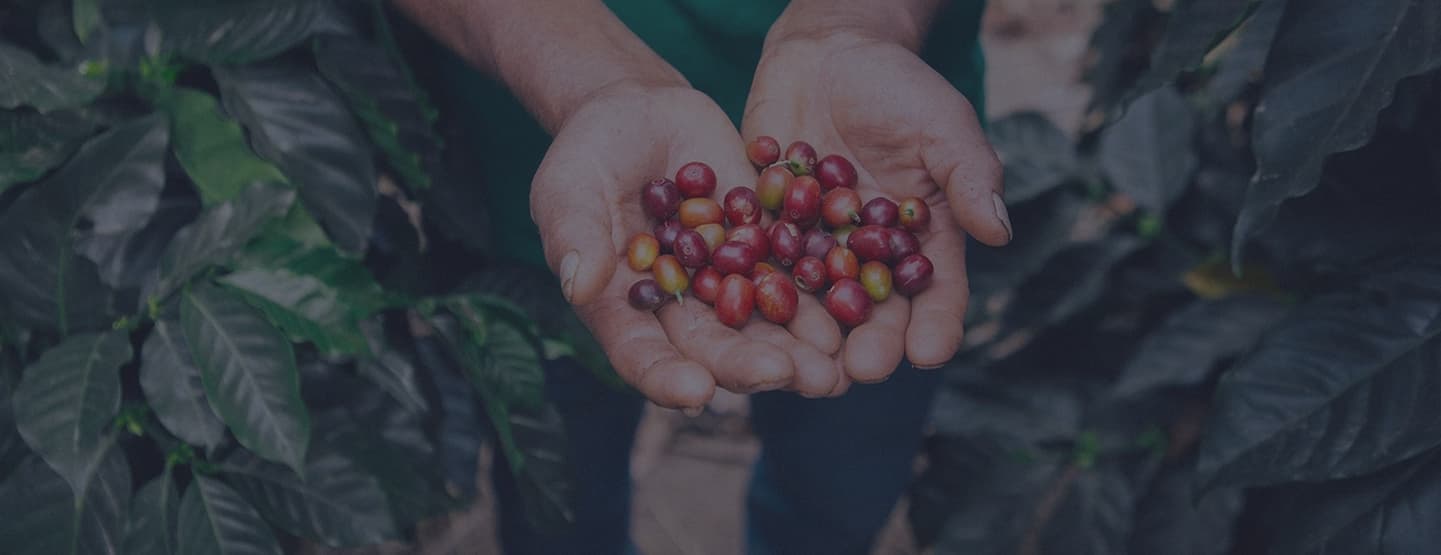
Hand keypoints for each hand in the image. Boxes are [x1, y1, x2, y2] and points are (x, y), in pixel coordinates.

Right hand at [531, 83, 845, 410]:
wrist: (641, 110)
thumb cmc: (587, 152)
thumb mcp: (568, 186)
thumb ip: (574, 234)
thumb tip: (579, 286)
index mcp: (624, 309)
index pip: (641, 355)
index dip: (666, 378)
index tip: (697, 393)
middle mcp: (680, 308)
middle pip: (713, 348)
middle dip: (748, 366)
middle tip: (784, 376)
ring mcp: (726, 281)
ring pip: (763, 324)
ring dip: (797, 347)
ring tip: (830, 366)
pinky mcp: (764, 247)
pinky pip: (795, 274)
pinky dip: (823, 293)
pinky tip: (855, 306)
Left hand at [742, 31, 1012, 384]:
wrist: (825, 53)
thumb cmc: (897, 87)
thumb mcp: (942, 125)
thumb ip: (969, 176)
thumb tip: (998, 233)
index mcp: (921, 240)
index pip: (935, 293)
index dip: (935, 325)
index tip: (930, 355)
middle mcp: (868, 256)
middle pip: (873, 312)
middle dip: (869, 345)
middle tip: (862, 373)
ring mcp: (815, 247)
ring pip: (816, 303)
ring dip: (810, 337)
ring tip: (806, 367)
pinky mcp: (766, 231)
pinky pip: (760, 265)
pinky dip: (755, 291)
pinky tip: (748, 316)